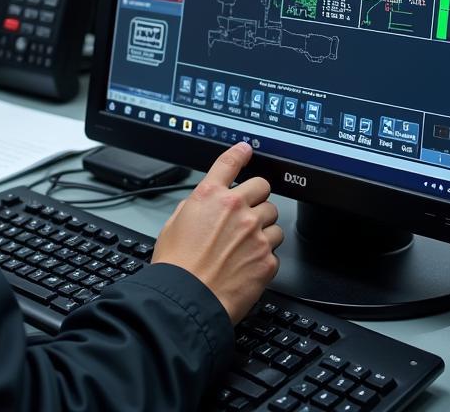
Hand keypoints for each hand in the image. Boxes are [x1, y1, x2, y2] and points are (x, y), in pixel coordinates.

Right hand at [152, 142, 281, 322]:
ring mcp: (254, 233)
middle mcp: (236, 209)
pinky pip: (275, 248)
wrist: (187, 301)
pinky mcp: (266, 258)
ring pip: (274, 217)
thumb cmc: (177, 267)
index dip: (240, 152)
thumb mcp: (174, 223)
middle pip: (262, 186)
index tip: (247, 149)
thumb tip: (206, 203)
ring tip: (246, 245)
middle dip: (257, 196)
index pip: (230, 163)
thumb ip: (196, 206)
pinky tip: (248, 264)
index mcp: (210, 196)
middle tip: (248, 211)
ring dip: (263, 227)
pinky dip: (264, 255)